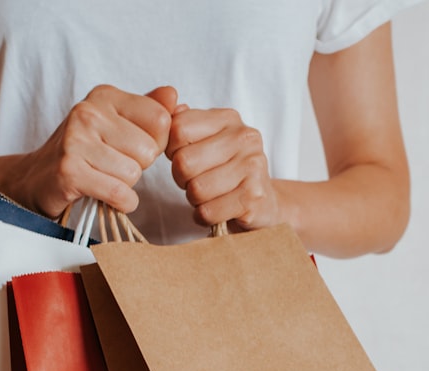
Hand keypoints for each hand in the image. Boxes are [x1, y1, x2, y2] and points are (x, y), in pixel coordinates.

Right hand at [14, 85, 176, 217]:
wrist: (37, 179)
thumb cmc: (84, 151)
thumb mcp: (116, 123)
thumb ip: (148, 108)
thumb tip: (174, 96)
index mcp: (105, 96)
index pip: (160, 119)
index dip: (155, 142)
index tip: (131, 148)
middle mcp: (88, 112)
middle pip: (148, 150)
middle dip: (138, 166)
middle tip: (112, 166)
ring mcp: (76, 141)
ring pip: (134, 174)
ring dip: (125, 185)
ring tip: (102, 177)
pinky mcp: (69, 172)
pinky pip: (119, 193)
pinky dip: (120, 203)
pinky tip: (104, 195)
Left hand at [165, 106, 282, 229]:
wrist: (263, 203)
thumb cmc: (224, 171)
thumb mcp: (204, 139)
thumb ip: (180, 119)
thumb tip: (165, 96)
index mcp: (228, 118)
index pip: (177, 129)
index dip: (171, 151)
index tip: (185, 157)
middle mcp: (244, 138)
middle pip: (183, 162)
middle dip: (182, 179)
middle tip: (197, 181)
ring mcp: (253, 168)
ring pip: (195, 190)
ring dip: (194, 200)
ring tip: (209, 195)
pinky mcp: (254, 198)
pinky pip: (207, 212)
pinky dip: (204, 216)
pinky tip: (216, 210)